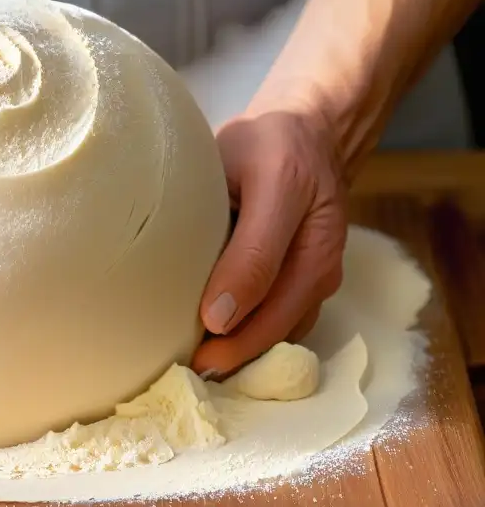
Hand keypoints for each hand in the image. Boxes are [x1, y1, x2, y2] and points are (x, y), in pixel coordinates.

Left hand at [191, 107, 347, 376]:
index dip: (231, 315)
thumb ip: (242, 240)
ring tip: (196, 367)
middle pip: (278, 322)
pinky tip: (219, 349)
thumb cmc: (266, 146)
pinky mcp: (312, 285)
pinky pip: (286, 325)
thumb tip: (217, 314)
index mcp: (302, 219)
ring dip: (246, 354)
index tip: (198, 339)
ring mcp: (321, 276)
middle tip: (185, 371)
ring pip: (283, 331)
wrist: (309, 135)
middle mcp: (320, 257)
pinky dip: (255, 342)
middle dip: (234, 353)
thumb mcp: (247, 168)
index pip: (263, 280)